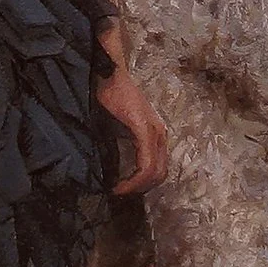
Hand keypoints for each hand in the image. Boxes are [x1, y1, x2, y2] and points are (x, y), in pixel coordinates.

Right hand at [97, 68, 168, 194]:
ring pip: (156, 173)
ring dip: (138, 187)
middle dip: (140, 189)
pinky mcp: (145, 130)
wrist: (108, 74)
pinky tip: (121, 183)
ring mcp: (154, 132)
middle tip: (121, 192)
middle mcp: (160, 134)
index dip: (140, 186)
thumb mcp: (117, 127)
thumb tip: (113, 168)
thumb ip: (120, 146)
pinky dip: (135, 179)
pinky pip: (147, 164)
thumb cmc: (109, 96)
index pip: (157, 169)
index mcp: (155, 133)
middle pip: (160, 175)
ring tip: (120, 189)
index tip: (120, 191)